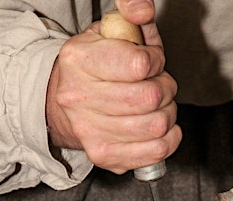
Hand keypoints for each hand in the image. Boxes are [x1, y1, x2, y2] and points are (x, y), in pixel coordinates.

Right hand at [46, 0, 181, 173]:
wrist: (64, 100)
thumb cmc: (96, 64)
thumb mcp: (111, 30)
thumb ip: (130, 11)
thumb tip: (143, 10)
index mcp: (80, 59)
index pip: (140, 65)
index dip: (156, 61)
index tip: (150, 61)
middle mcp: (79, 97)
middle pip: (151, 97)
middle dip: (166, 88)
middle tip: (157, 84)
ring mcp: (89, 130)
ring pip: (157, 125)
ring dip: (167, 113)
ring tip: (155, 106)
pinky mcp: (103, 154)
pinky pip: (155, 151)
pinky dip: (168, 138)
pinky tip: (158, 127)